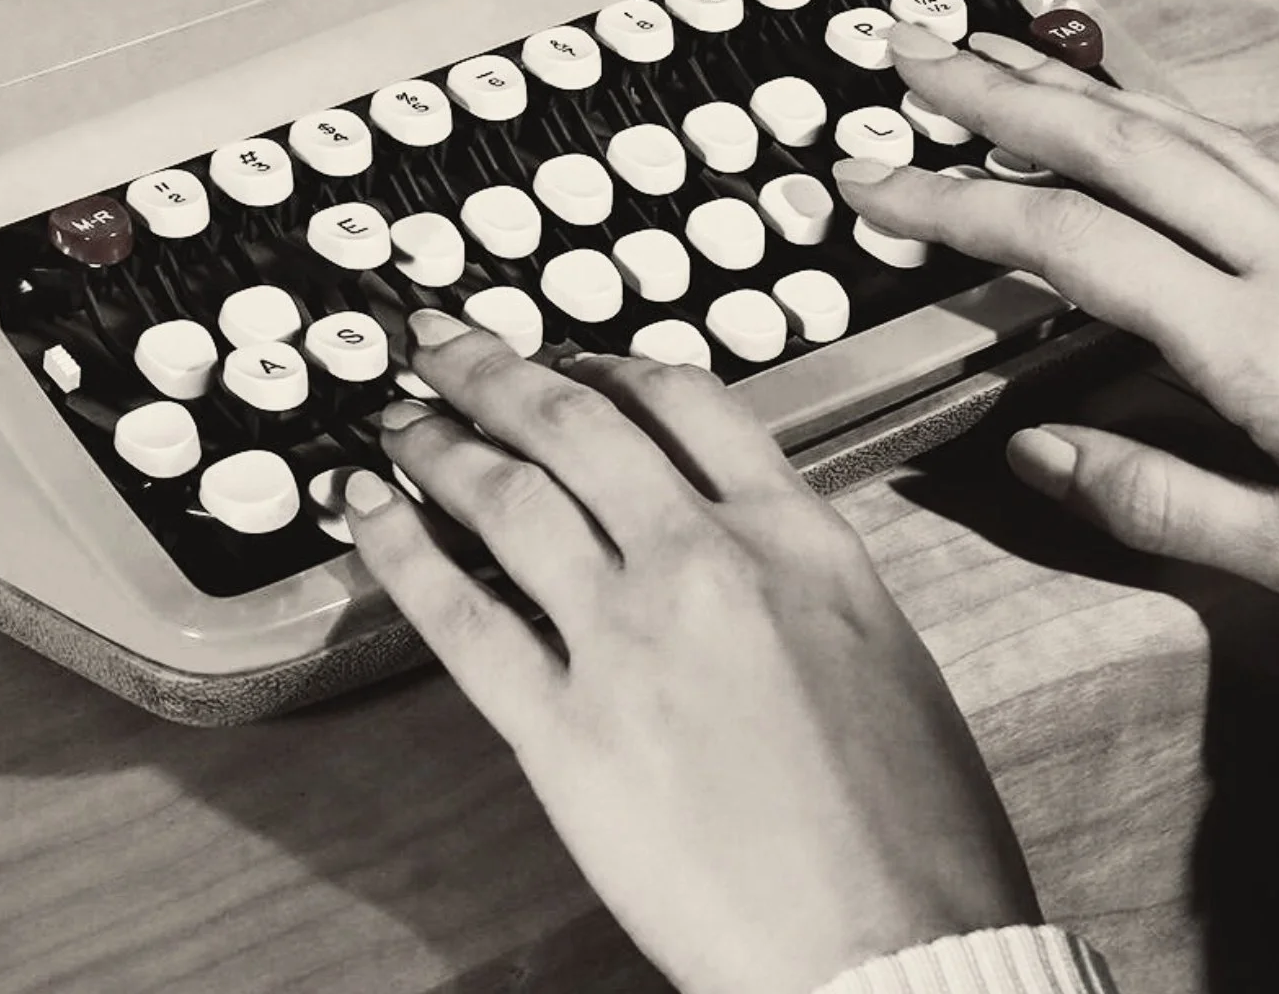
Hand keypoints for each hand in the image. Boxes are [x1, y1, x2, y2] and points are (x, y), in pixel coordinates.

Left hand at [342, 314, 1039, 993]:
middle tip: (440, 344)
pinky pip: (458, 614)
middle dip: (492, 370)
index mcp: (801, 540)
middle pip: (573, 423)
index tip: (560, 361)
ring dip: (439, 442)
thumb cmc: (911, 827)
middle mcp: (707, 562)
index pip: (682, 402)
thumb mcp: (875, 648)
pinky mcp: (563, 732)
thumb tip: (716, 534)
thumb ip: (789, 573)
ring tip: (398, 419)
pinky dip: (400, 551)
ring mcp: (628, 640)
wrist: (895, 950)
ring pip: (507, 499)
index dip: (602, 366)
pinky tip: (368, 514)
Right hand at [836, 22, 1278, 627]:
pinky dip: (1162, 115)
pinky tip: (1133, 115)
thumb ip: (1158, 501)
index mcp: (1265, 343)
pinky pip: (1245, 152)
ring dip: (1079, 87)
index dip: (963, 208)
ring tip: (997, 60)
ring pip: (1191, 130)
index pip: (1077, 247)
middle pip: (1129, 148)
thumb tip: (1035, 450)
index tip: (876, 185)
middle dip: (1007, 96)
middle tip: (914, 59)